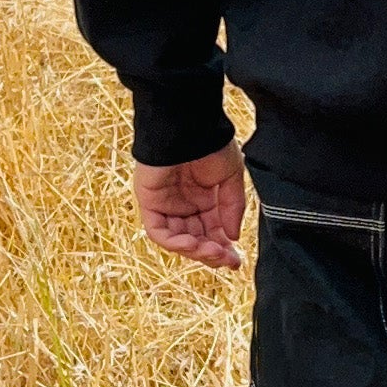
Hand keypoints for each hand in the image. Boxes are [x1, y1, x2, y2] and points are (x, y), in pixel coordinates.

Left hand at [133, 139, 246, 269]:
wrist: (189, 126)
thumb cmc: (211, 144)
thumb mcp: (232, 177)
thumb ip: (233, 208)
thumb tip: (233, 236)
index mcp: (204, 198)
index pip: (212, 231)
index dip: (224, 248)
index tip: (236, 260)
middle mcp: (184, 204)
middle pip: (196, 239)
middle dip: (211, 254)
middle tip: (227, 260)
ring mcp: (165, 204)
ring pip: (178, 239)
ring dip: (195, 251)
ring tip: (213, 252)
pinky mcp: (149, 202)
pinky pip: (159, 231)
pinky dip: (175, 242)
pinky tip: (193, 243)